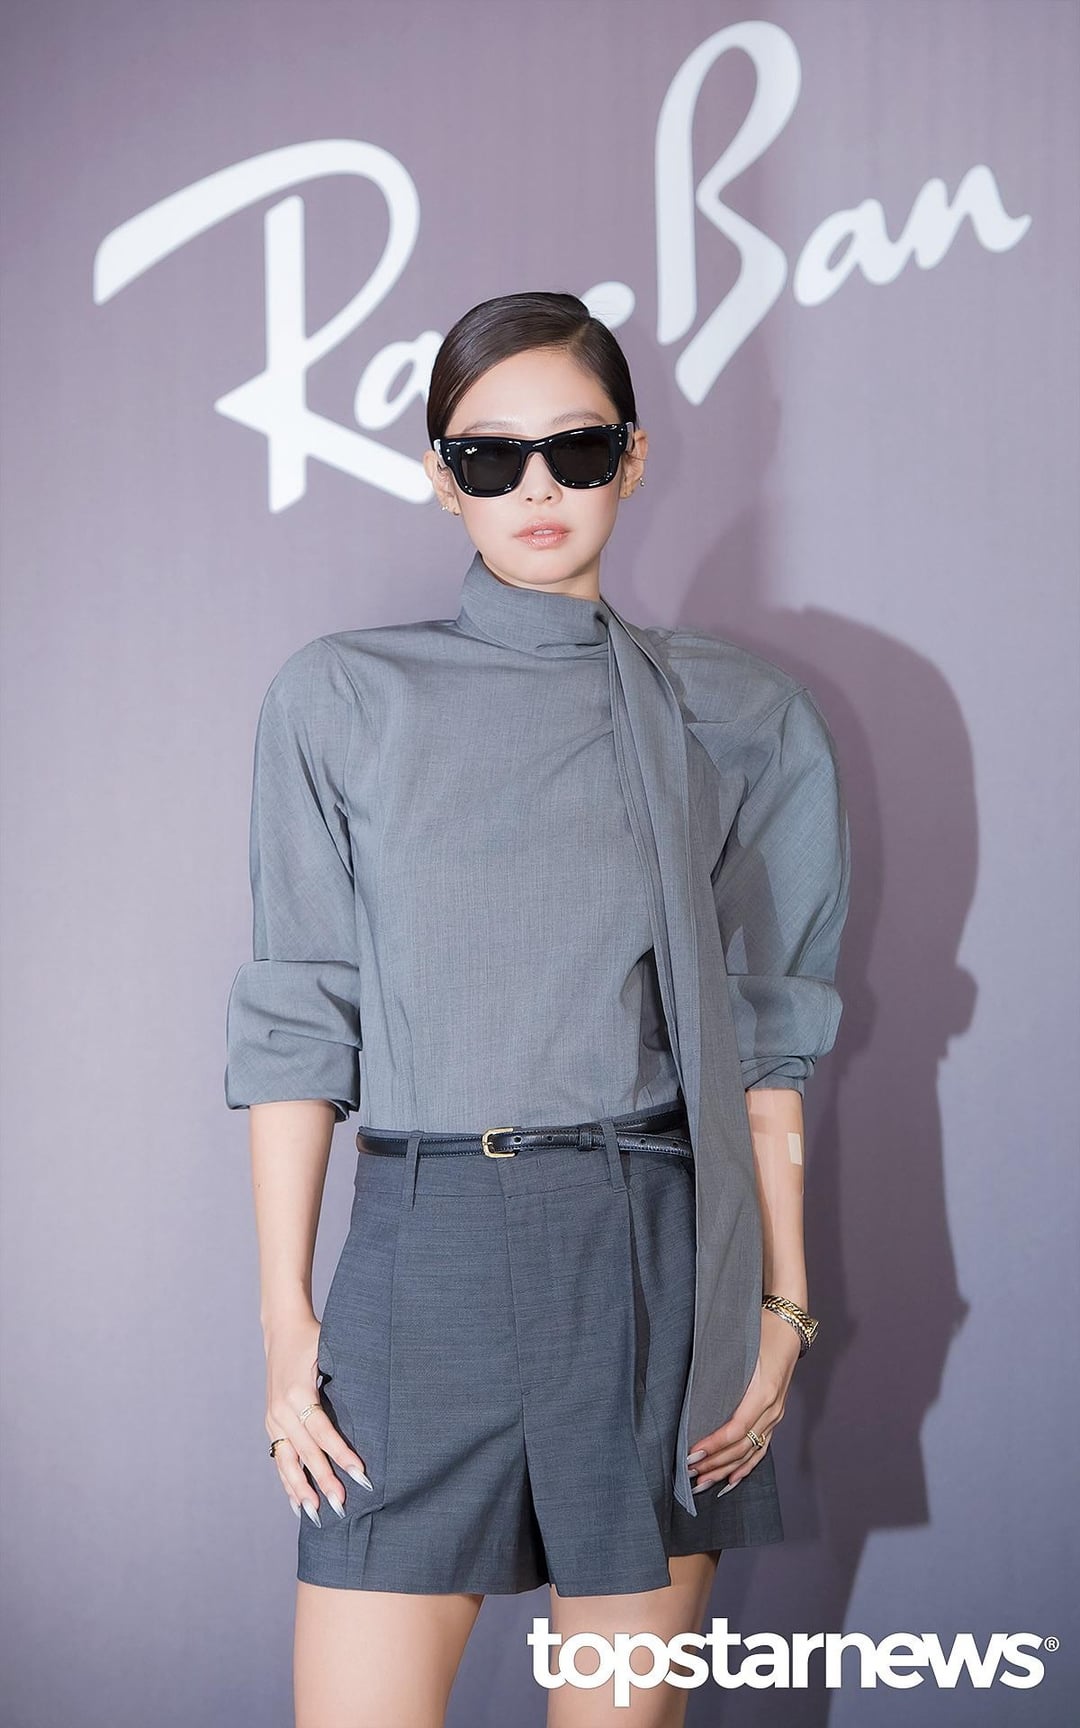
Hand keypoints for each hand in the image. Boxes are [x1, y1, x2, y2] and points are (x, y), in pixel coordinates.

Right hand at [263, 1310, 373, 1524]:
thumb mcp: (330, 1349)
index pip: (324, 1432)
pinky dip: (288, 1481)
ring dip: (302, 1489)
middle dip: (325, 1480)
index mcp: (298, 1393)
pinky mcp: (272, 1423)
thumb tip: (377, 1400)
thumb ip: (346, 1374)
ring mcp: (274, 1419)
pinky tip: (297, 1503)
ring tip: (317, 1514)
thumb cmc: (314, 1338)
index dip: (342, 1455)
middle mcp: (282, 1410)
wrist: (282, 1329)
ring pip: (287, 1462)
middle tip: (342, 1505)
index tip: (361, 1474)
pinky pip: (279, 1457)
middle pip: (306, 1452)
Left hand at [685, 1306, 802, 1493]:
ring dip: (726, 1470)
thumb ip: (720, 1371)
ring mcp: (776, 1415)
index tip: (691, 1453)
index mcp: (763, 1393)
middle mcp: (772, 1409)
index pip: (735, 1430)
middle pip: (742, 1447)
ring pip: (751, 1452)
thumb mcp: (740, 1348)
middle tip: (688, 1473)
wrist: (788, 1324)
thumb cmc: (760, 1331)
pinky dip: (746, 1467)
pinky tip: (732, 1480)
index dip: (713, 1445)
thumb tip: (692, 1394)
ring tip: (703, 1483)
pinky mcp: (775, 1416)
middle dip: (714, 1463)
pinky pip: (762, 1448)